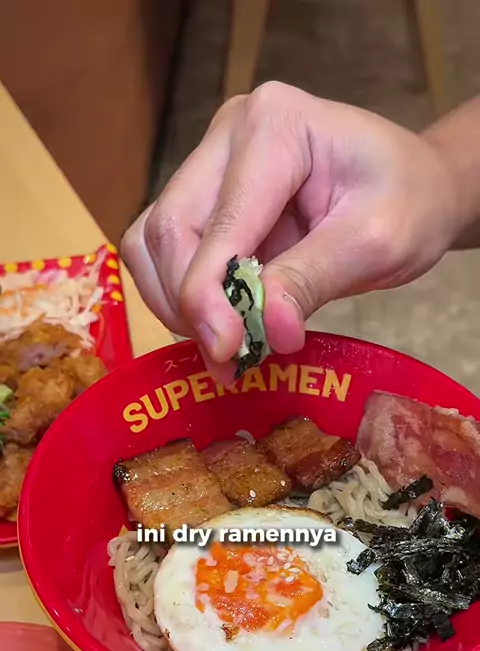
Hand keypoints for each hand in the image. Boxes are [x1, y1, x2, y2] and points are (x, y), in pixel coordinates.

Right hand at [122, 82, 460, 381]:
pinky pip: (164, 251)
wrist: (414, 189)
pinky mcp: (204, 195)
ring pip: (152, 241)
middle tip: (227, 359)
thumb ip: (313, 281)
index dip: (208, 293)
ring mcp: (209, 162)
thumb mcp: (376, 243)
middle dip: (188, 303)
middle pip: (168, 227)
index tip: (224, 352)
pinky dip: (181, 295)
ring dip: (175, 302)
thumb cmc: (408, 203)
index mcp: (275, 125)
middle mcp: (227, 133)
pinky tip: (219, 322)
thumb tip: (266, 334)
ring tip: (225, 344)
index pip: (219, 221)